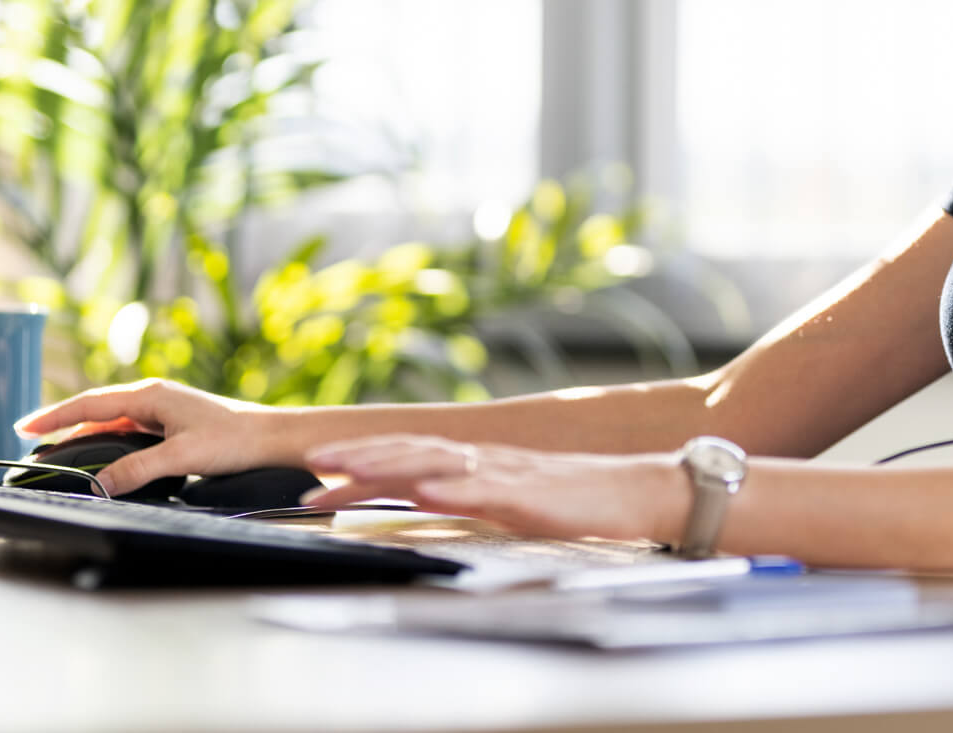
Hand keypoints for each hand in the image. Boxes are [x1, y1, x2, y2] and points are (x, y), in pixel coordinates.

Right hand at [14, 378, 284, 494]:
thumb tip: (100, 485)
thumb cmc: (235, 439)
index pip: (92, 404)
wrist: (271, 437)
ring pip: (113, 420)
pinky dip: (106, 438)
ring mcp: (164, 409)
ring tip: (55, 446)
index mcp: (152, 396)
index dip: (56, 415)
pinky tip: (97, 450)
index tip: (27, 426)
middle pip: (97, 409)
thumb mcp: (181, 455)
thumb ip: (138, 469)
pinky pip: (128, 429)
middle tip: (30, 436)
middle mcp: (155, 397)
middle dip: (63, 421)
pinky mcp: (173, 423)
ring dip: (84, 431)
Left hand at [301, 435, 688, 542]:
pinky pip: (486, 489)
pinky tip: (426, 492)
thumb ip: (473, 495)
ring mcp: (509, 474)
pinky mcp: (533, 495)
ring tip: (350, 468)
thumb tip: (425, 500)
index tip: (318, 471)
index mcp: (482, 462)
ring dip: (391, 464)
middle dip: (360, 456)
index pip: (411, 455)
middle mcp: (488, 459)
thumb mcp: (515, 500)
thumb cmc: (581, 501)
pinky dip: (452, 489)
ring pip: (439, 462)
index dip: (364, 459)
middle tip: (313, 464)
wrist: (640, 491)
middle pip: (413, 451)